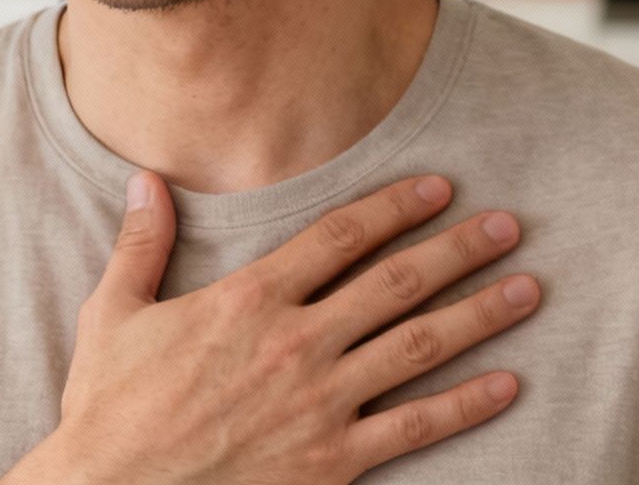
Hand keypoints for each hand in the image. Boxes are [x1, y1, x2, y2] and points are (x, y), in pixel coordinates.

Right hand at [19, 171, 538, 483]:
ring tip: (528, 290)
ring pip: (418, 347)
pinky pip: (414, 427)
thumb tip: (146, 181)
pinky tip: (507, 384)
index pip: (338, 238)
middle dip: (459, 250)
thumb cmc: (109, 409)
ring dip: (480, 315)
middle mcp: (294, 343)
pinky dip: (466, 404)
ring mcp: (319, 403)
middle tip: (507, 227)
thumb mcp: (114, 315)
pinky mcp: (332, 462)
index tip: (438, 188)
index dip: (393, 207)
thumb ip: (141, 245)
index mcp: (246, 300)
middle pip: (395, 283)